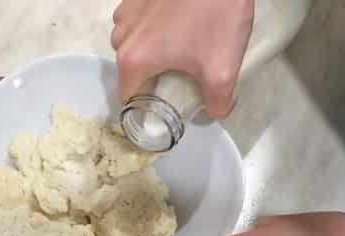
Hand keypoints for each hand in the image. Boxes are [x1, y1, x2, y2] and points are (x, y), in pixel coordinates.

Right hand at [112, 0, 254, 117]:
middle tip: (185, 71)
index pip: (131, 100)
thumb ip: (218, 103)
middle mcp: (120, 38)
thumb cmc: (214, 16)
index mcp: (133, 61)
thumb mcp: (223, 68)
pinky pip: (137, 23)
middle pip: (132, 72)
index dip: (151, 106)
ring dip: (152, 51)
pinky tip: (177, 20)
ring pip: (133, 46)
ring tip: (182, 43)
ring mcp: (124, 14)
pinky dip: (152, 28)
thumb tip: (215, 113)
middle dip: (155, 77)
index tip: (173, 101)